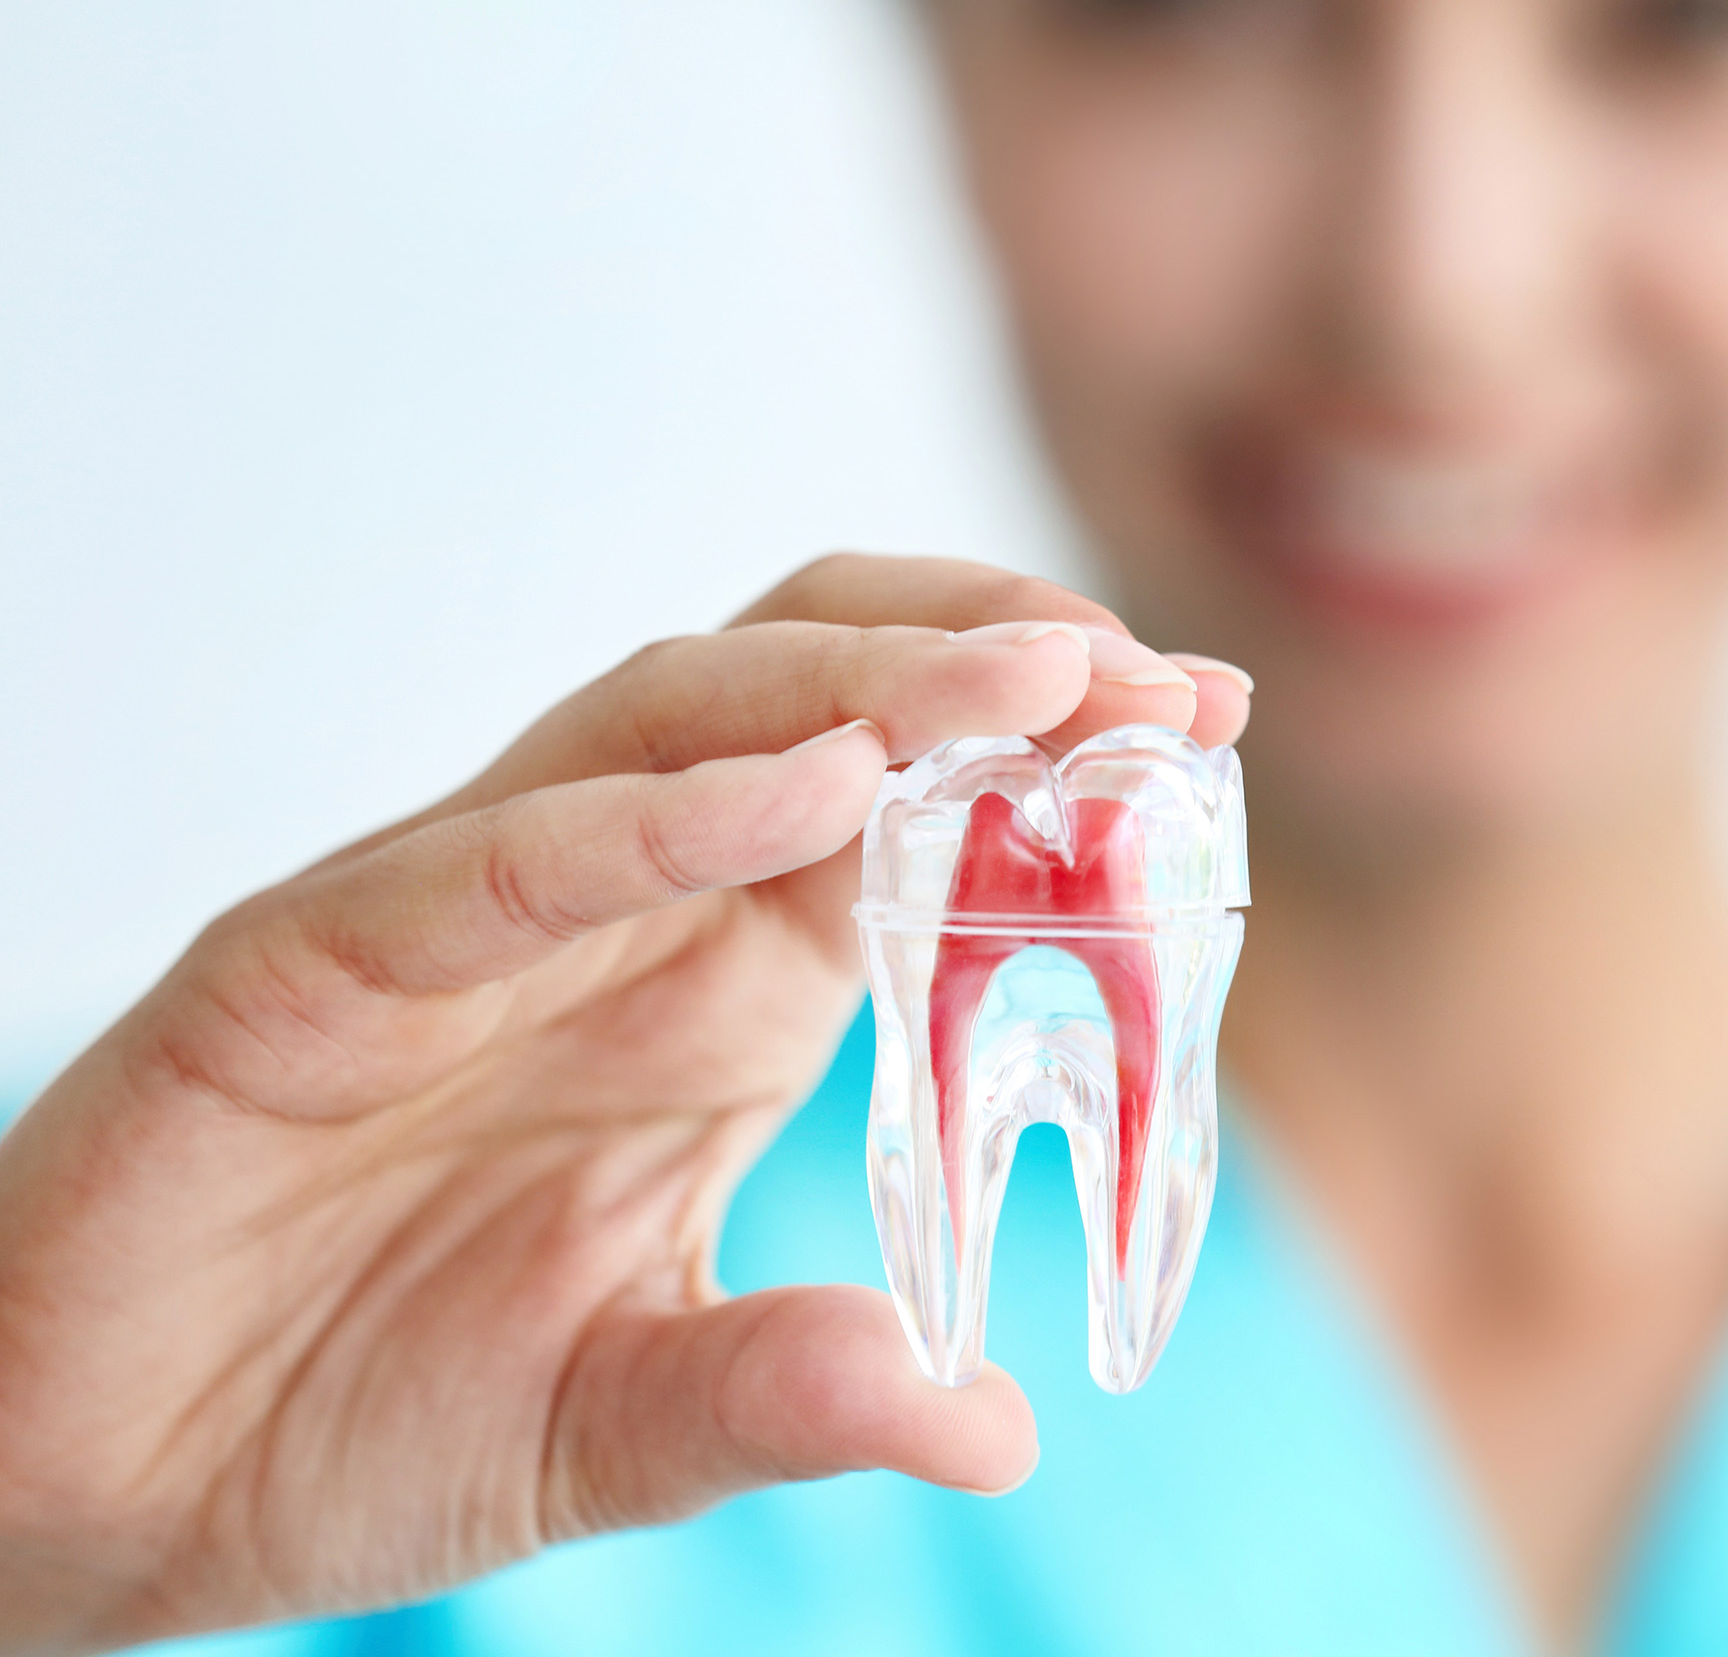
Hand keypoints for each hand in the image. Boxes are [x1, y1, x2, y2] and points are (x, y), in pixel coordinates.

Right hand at [0, 556, 1252, 1653]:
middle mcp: (604, 918)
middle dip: (984, 660)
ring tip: (1024, 682)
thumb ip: (787, 1393)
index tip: (1197, 723)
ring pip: (665, 720)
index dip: (1044, 752)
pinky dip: (646, 817)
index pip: (905, 805)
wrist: (97, 1487)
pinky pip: (496, 856)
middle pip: (809, 696)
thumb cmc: (355, 1417)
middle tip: (1146, 671)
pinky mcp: (306, 968)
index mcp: (710, 994)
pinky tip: (797, 797)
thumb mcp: (621, 1419)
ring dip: (856, 686)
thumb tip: (992, 1428)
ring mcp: (458, 923)